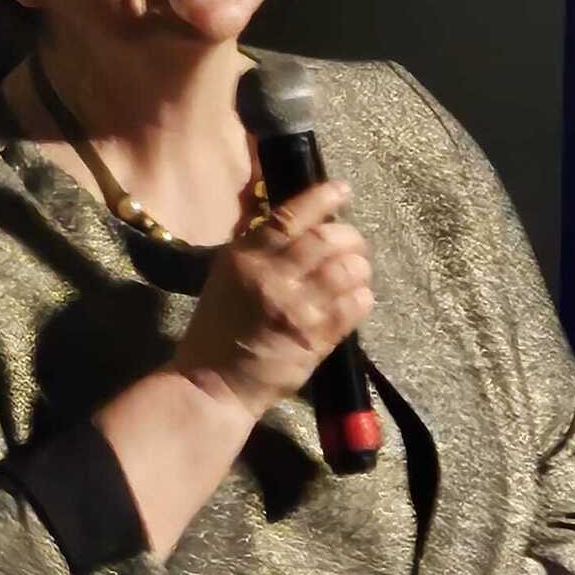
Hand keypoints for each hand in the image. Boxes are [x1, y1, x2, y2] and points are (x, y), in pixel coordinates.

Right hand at [172, 179, 373, 418]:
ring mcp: (297, 308)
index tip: (342, 190)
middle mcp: (273, 276)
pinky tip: (358, 298)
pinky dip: (363, 297)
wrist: (212, 384)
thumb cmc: (217, 328)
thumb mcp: (228, 276)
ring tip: (358, 272)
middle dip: (351, 237)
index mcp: (247, 256)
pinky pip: (354, 307)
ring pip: (347, 270)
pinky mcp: (315, 338)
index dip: (323, 198)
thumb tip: (304, 228)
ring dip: (360, 268)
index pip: (291, 216)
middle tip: (355, 244)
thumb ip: (261, 251)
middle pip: (328, 239)